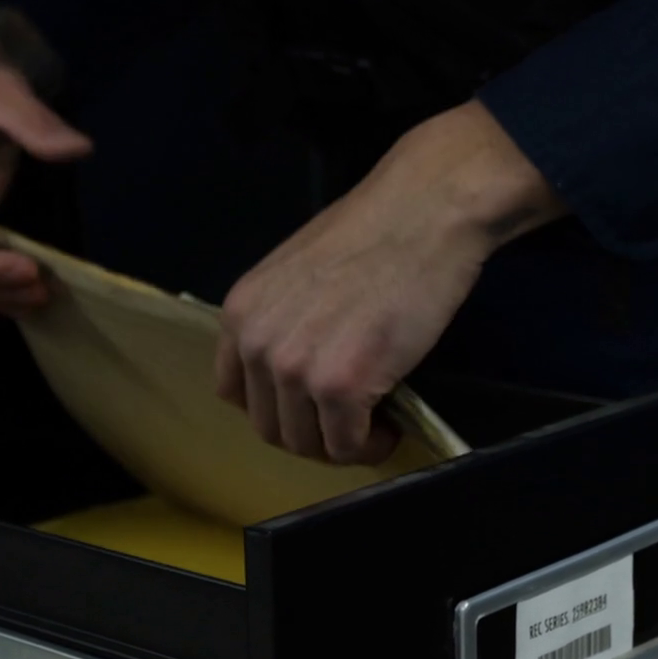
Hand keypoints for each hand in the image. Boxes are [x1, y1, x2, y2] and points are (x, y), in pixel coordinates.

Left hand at [215, 99, 566, 464]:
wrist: (424, 211)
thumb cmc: (374, 231)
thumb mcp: (296, 273)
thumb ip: (282, 321)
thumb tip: (297, 369)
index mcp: (240, 313)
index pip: (233, 393)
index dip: (275, 408)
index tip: (310, 406)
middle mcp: (256, 343)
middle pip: (268, 427)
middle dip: (311, 433)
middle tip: (350, 421)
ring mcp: (295, 368)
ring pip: (305, 443)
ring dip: (340, 445)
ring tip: (373, 425)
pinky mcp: (341, 386)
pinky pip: (346, 445)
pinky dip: (370, 447)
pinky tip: (391, 428)